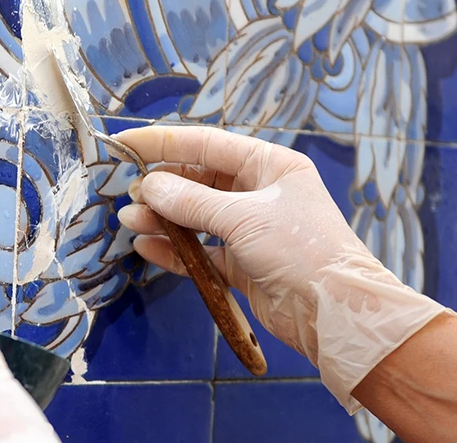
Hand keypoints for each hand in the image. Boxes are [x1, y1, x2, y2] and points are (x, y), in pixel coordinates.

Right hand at [112, 125, 451, 412]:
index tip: (121, 144)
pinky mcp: (242, 263)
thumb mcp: (243, 217)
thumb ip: (191, 201)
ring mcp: (249, 228)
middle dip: (160, 186)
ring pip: (194, 216)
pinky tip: (146, 247)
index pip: (204, 144)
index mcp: (267, 165)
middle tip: (127, 194)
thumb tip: (147, 187)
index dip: (160, 143)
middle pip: (196, 180)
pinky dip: (173, 249)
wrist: (334, 313)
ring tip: (130, 221)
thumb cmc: (300, 249)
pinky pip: (199, 250)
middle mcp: (257, 191)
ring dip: (161, 218)